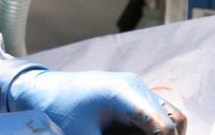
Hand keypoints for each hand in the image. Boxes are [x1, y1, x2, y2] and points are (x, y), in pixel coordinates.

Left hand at [7, 70, 183, 134]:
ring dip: (161, 133)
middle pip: (174, 121)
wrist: (41, 91)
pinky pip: (155, 114)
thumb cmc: (58, 112)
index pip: (163, 125)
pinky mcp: (131, 94)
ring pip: (169, 116)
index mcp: (125, 92)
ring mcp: (135, 88)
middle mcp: (136, 86)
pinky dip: (153, 130)